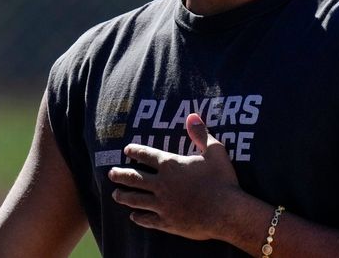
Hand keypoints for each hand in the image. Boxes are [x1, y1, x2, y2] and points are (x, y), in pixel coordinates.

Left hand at [108, 113, 241, 239]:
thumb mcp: (215, 151)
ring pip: (136, 199)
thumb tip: (192, 116)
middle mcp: (161, 184)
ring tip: (115, 194)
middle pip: (134, 178)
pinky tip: (134, 217)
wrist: (227, 212)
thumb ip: (201, 134)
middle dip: (120, 175)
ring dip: (124, 196)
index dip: (135, 151)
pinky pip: (148, 219)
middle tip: (111, 173)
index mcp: (170, 165)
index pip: (146, 155)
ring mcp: (162, 205)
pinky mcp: (167, 222)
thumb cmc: (222, 181)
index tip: (126, 150)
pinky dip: (139, 217)